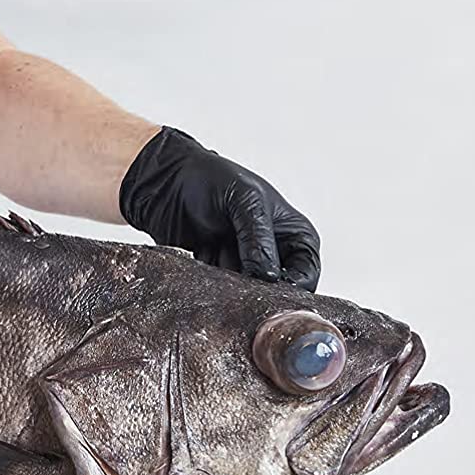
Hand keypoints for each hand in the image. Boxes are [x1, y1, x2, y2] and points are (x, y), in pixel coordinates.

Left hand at [117, 127, 321, 289]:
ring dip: (229, 275)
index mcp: (296, 235)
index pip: (307, 276)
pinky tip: (203, 249)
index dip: (292, 285)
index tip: (267, 283)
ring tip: (216, 241)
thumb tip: (268, 276)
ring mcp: (246, 267)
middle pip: (276, 292)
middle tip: (232, 256)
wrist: (166, 183)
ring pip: (247, 295)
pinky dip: (212, 277)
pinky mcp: (220, 276)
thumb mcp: (246, 201)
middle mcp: (275, 255)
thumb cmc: (211, 179)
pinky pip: (222, 294)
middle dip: (253, 281)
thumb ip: (259, 239)